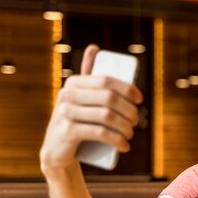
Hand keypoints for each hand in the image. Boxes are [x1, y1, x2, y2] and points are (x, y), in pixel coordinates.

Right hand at [40, 45, 142, 172]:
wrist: (57, 150)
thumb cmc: (76, 120)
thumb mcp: (80, 97)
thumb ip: (87, 74)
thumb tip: (94, 47)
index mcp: (73, 82)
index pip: (106, 80)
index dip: (127, 89)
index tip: (140, 100)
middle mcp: (66, 95)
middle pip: (109, 98)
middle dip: (129, 110)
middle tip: (136, 121)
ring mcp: (65, 113)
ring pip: (106, 116)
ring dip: (126, 126)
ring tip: (131, 134)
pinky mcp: (67, 132)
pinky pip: (99, 133)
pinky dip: (117, 140)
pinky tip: (125, 145)